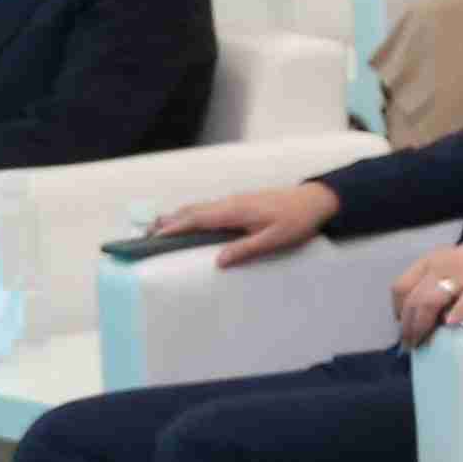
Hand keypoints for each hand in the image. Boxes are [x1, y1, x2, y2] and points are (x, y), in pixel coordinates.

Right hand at [155, 177, 342, 268]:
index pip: (196, 219)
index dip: (173, 229)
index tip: (152, 239)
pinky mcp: (241, 202)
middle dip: (168, 223)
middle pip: (192, 211)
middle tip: (145, 237)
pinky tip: (190, 223)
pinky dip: (193, 214)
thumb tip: (218, 262)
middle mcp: (230, 202)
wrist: (317, 199)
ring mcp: (235, 201)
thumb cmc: (298, 220)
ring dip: (178, 217)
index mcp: (234, 211)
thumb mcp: (274, 239)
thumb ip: (246, 249)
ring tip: (159, 230)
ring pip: (199, 208)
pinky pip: (210, 208)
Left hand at [387, 228, 462, 343]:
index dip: (397, 309)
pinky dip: (456, 314)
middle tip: (411, 344)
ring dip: (422, 326)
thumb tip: (424, 311)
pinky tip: (452, 325)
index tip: (403, 325)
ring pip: (430, 302)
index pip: (401, 287)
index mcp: (432, 260)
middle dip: (407, 326)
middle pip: (412, 300)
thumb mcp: (455, 263)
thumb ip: (438, 281)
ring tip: (423, 342)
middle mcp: (442, 266)